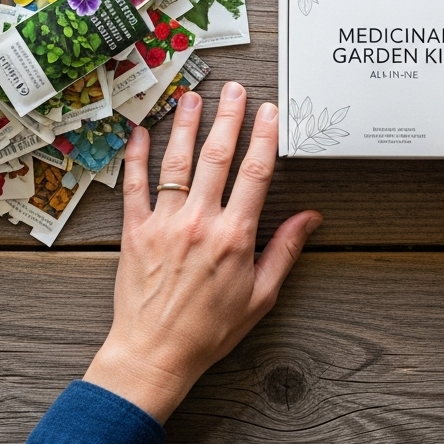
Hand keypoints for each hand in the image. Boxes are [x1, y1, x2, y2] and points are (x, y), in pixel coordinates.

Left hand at [84, 82, 321, 422]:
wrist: (155, 353)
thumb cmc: (209, 331)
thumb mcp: (260, 296)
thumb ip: (284, 251)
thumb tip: (310, 218)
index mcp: (233, 237)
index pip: (254, 174)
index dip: (264, 138)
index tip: (269, 112)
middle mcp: (198, 222)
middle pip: (216, 157)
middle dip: (228, 118)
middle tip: (234, 90)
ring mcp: (163, 223)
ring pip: (176, 163)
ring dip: (185, 125)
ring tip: (193, 96)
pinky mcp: (134, 231)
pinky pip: (134, 185)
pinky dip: (136, 156)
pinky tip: (140, 132)